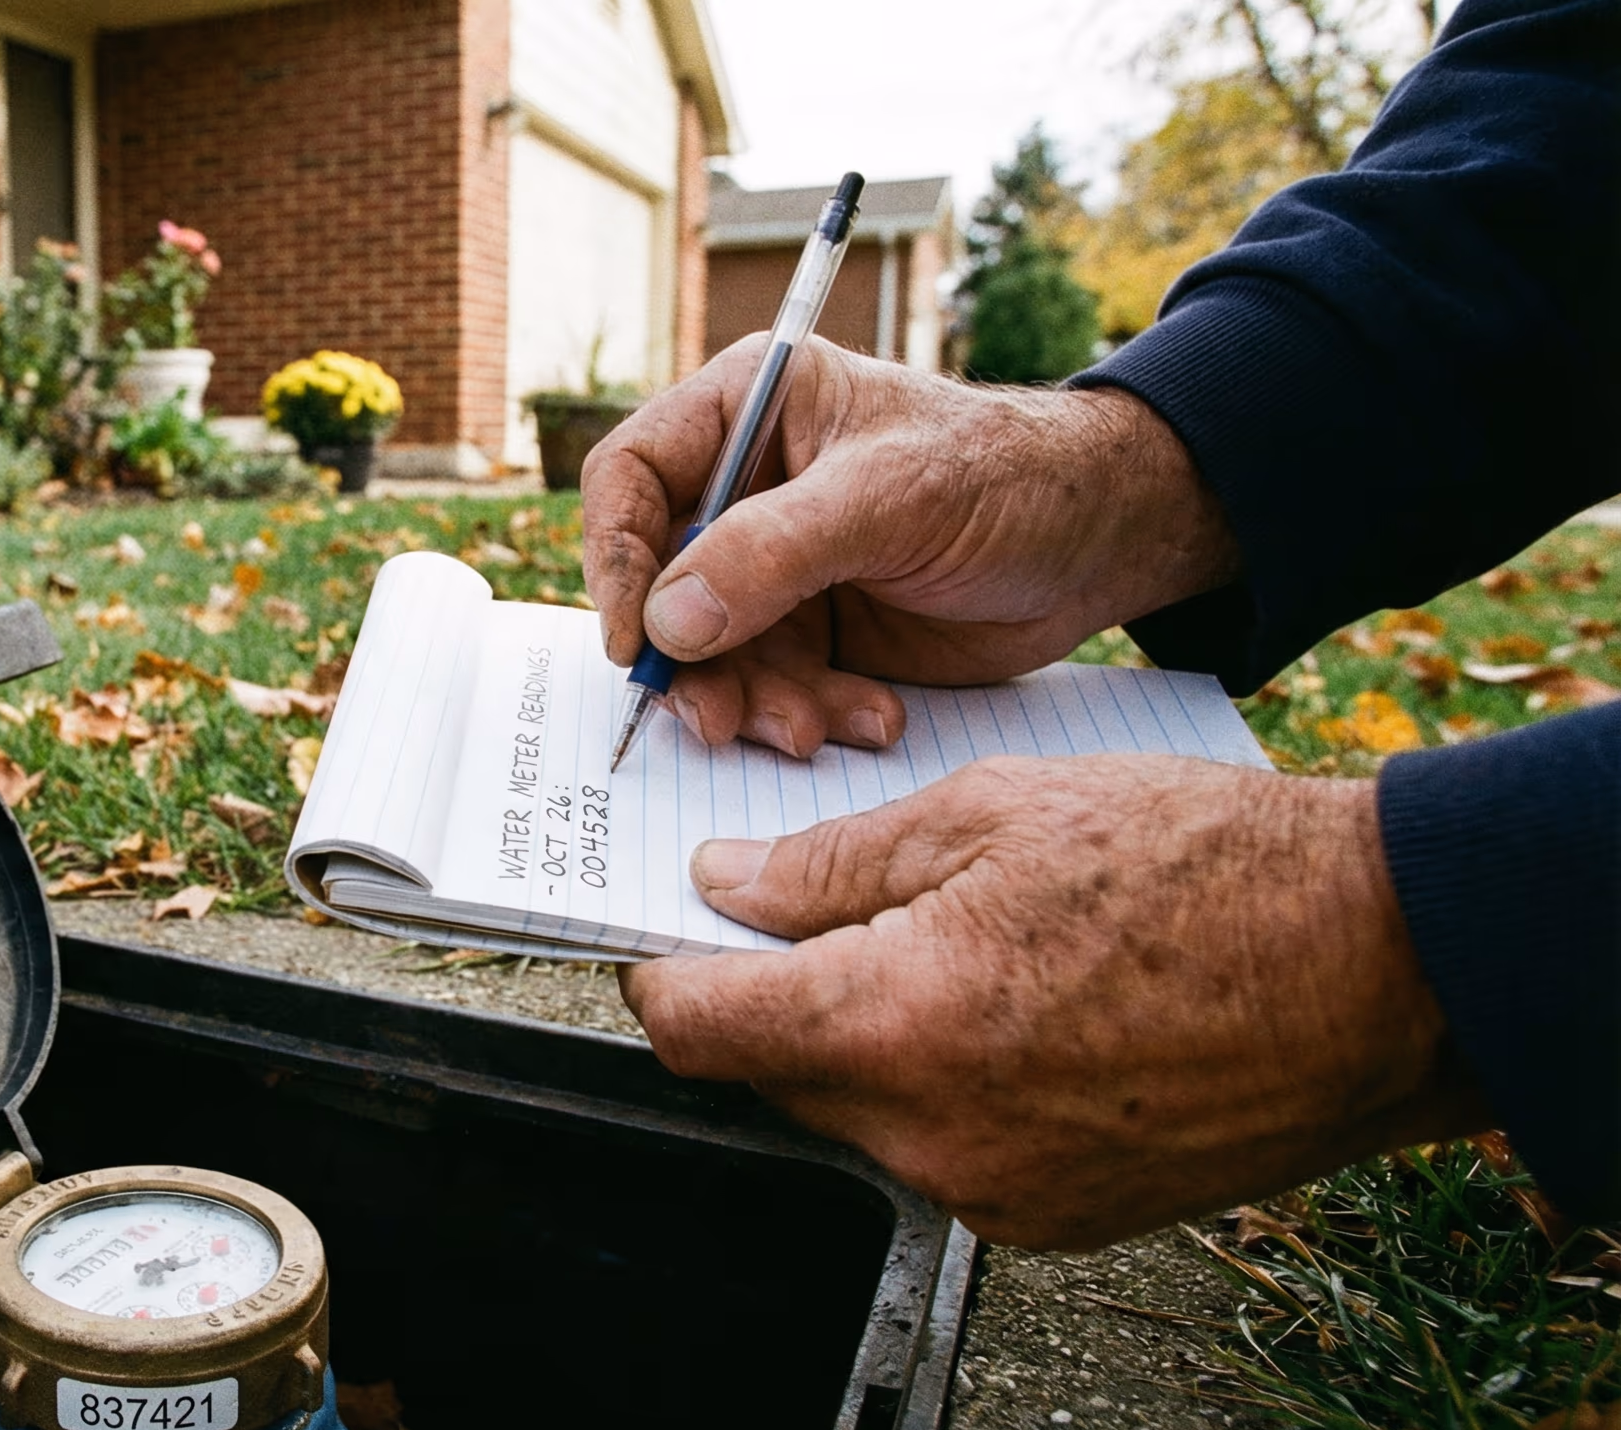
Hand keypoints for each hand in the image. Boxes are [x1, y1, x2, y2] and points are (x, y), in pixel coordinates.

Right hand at [579, 338, 1240, 757]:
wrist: (1104, 543)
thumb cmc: (1008, 477)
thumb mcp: (888, 500)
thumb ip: (770, 555)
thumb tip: (667, 622)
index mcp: (748, 411)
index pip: (631, 478)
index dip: (615, 559)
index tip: (636, 642)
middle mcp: (746, 488)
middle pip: (660, 584)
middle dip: (692, 662)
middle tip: (719, 720)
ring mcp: (776, 566)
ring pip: (711, 653)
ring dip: (753, 703)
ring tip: (811, 729)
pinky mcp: (814, 632)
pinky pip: (770, 689)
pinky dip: (807, 717)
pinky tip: (868, 719)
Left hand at [619, 756, 1486, 1248]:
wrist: (1384, 966)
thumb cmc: (1203, 867)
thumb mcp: (990, 812)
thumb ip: (832, 864)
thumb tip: (724, 890)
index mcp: (894, 1025)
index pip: (696, 1030)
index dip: (657, 972)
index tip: (660, 932)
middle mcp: (930, 1135)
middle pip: (775, 1074)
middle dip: (773, 997)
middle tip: (814, 909)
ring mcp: (995, 1194)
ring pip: (861, 1114)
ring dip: (866, 1040)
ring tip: (947, 945)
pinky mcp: (1056, 1221)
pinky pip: (945, 1149)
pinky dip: (946, 1085)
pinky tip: (1015, 1008)